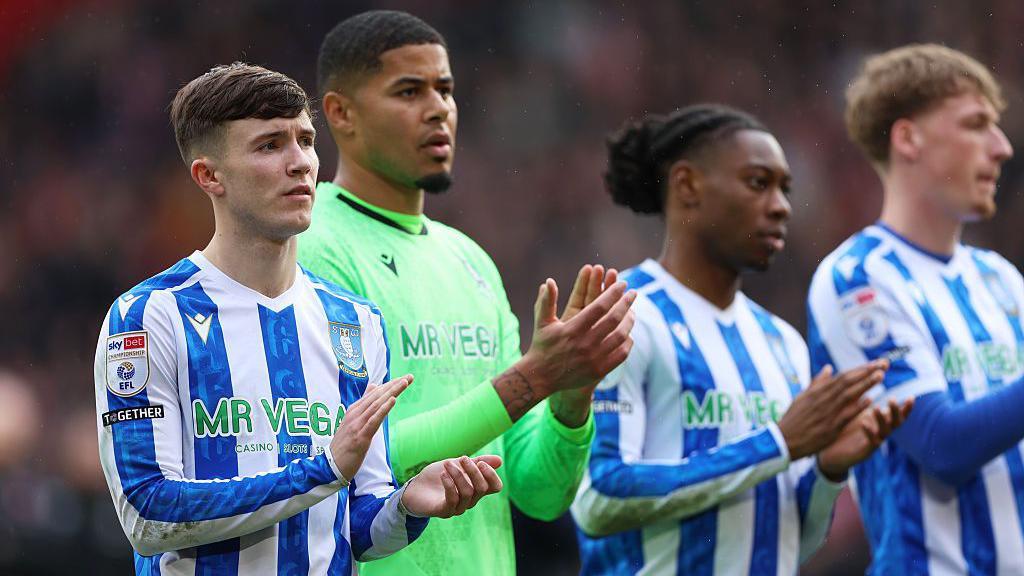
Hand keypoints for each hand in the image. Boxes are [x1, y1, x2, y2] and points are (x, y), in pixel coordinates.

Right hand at [329, 375, 411, 480]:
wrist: (330, 466)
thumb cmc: (343, 446)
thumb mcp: (352, 423)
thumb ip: (363, 406)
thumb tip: (374, 387)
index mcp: (353, 410)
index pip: (374, 394)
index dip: (390, 385)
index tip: (404, 378)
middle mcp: (355, 414)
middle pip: (377, 396)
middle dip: (394, 385)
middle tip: (410, 377)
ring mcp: (357, 425)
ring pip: (377, 404)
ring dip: (392, 392)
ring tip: (404, 383)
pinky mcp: (360, 436)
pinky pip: (373, 420)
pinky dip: (384, 409)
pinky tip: (393, 400)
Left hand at [401, 455, 502, 517]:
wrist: (415, 488)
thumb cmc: (438, 476)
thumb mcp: (458, 465)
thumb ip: (477, 462)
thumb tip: (500, 460)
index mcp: (476, 489)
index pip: (495, 487)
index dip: (491, 475)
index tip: (480, 462)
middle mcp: (470, 501)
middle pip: (482, 488)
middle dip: (473, 470)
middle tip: (462, 458)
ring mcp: (458, 508)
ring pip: (468, 492)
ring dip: (458, 474)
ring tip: (447, 464)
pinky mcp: (444, 512)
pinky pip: (453, 499)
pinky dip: (449, 484)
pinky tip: (443, 475)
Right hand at [549, 265, 621, 426]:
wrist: (541, 377)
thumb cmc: (542, 345)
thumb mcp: (542, 322)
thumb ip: (546, 301)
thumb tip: (549, 281)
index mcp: (572, 329)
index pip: (599, 306)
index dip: (613, 293)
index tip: (622, 283)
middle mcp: (584, 344)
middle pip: (613, 319)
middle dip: (626, 303)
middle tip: (633, 293)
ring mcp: (593, 359)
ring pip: (620, 336)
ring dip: (629, 321)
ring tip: (632, 312)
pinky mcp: (598, 371)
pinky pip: (621, 354)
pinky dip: (627, 342)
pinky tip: (628, 334)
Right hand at [778, 360, 887, 459]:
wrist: (784, 441)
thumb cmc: (793, 419)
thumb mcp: (802, 397)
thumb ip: (817, 383)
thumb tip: (829, 368)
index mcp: (817, 391)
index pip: (842, 377)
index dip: (860, 369)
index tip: (875, 363)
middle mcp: (823, 399)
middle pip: (848, 382)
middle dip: (866, 372)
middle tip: (884, 364)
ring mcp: (827, 413)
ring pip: (849, 395)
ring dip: (865, 384)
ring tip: (880, 375)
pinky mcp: (830, 427)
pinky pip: (846, 414)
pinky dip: (858, 406)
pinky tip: (870, 399)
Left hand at [818, 398, 913, 480]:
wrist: (831, 454)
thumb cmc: (843, 429)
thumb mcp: (852, 411)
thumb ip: (859, 397)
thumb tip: (866, 376)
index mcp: (879, 421)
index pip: (897, 414)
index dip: (906, 407)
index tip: (912, 397)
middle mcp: (880, 431)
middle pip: (895, 422)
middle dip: (896, 411)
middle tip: (892, 399)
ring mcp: (874, 442)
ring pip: (884, 431)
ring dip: (882, 419)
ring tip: (877, 408)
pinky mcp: (864, 451)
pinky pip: (870, 442)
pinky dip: (869, 431)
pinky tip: (864, 422)